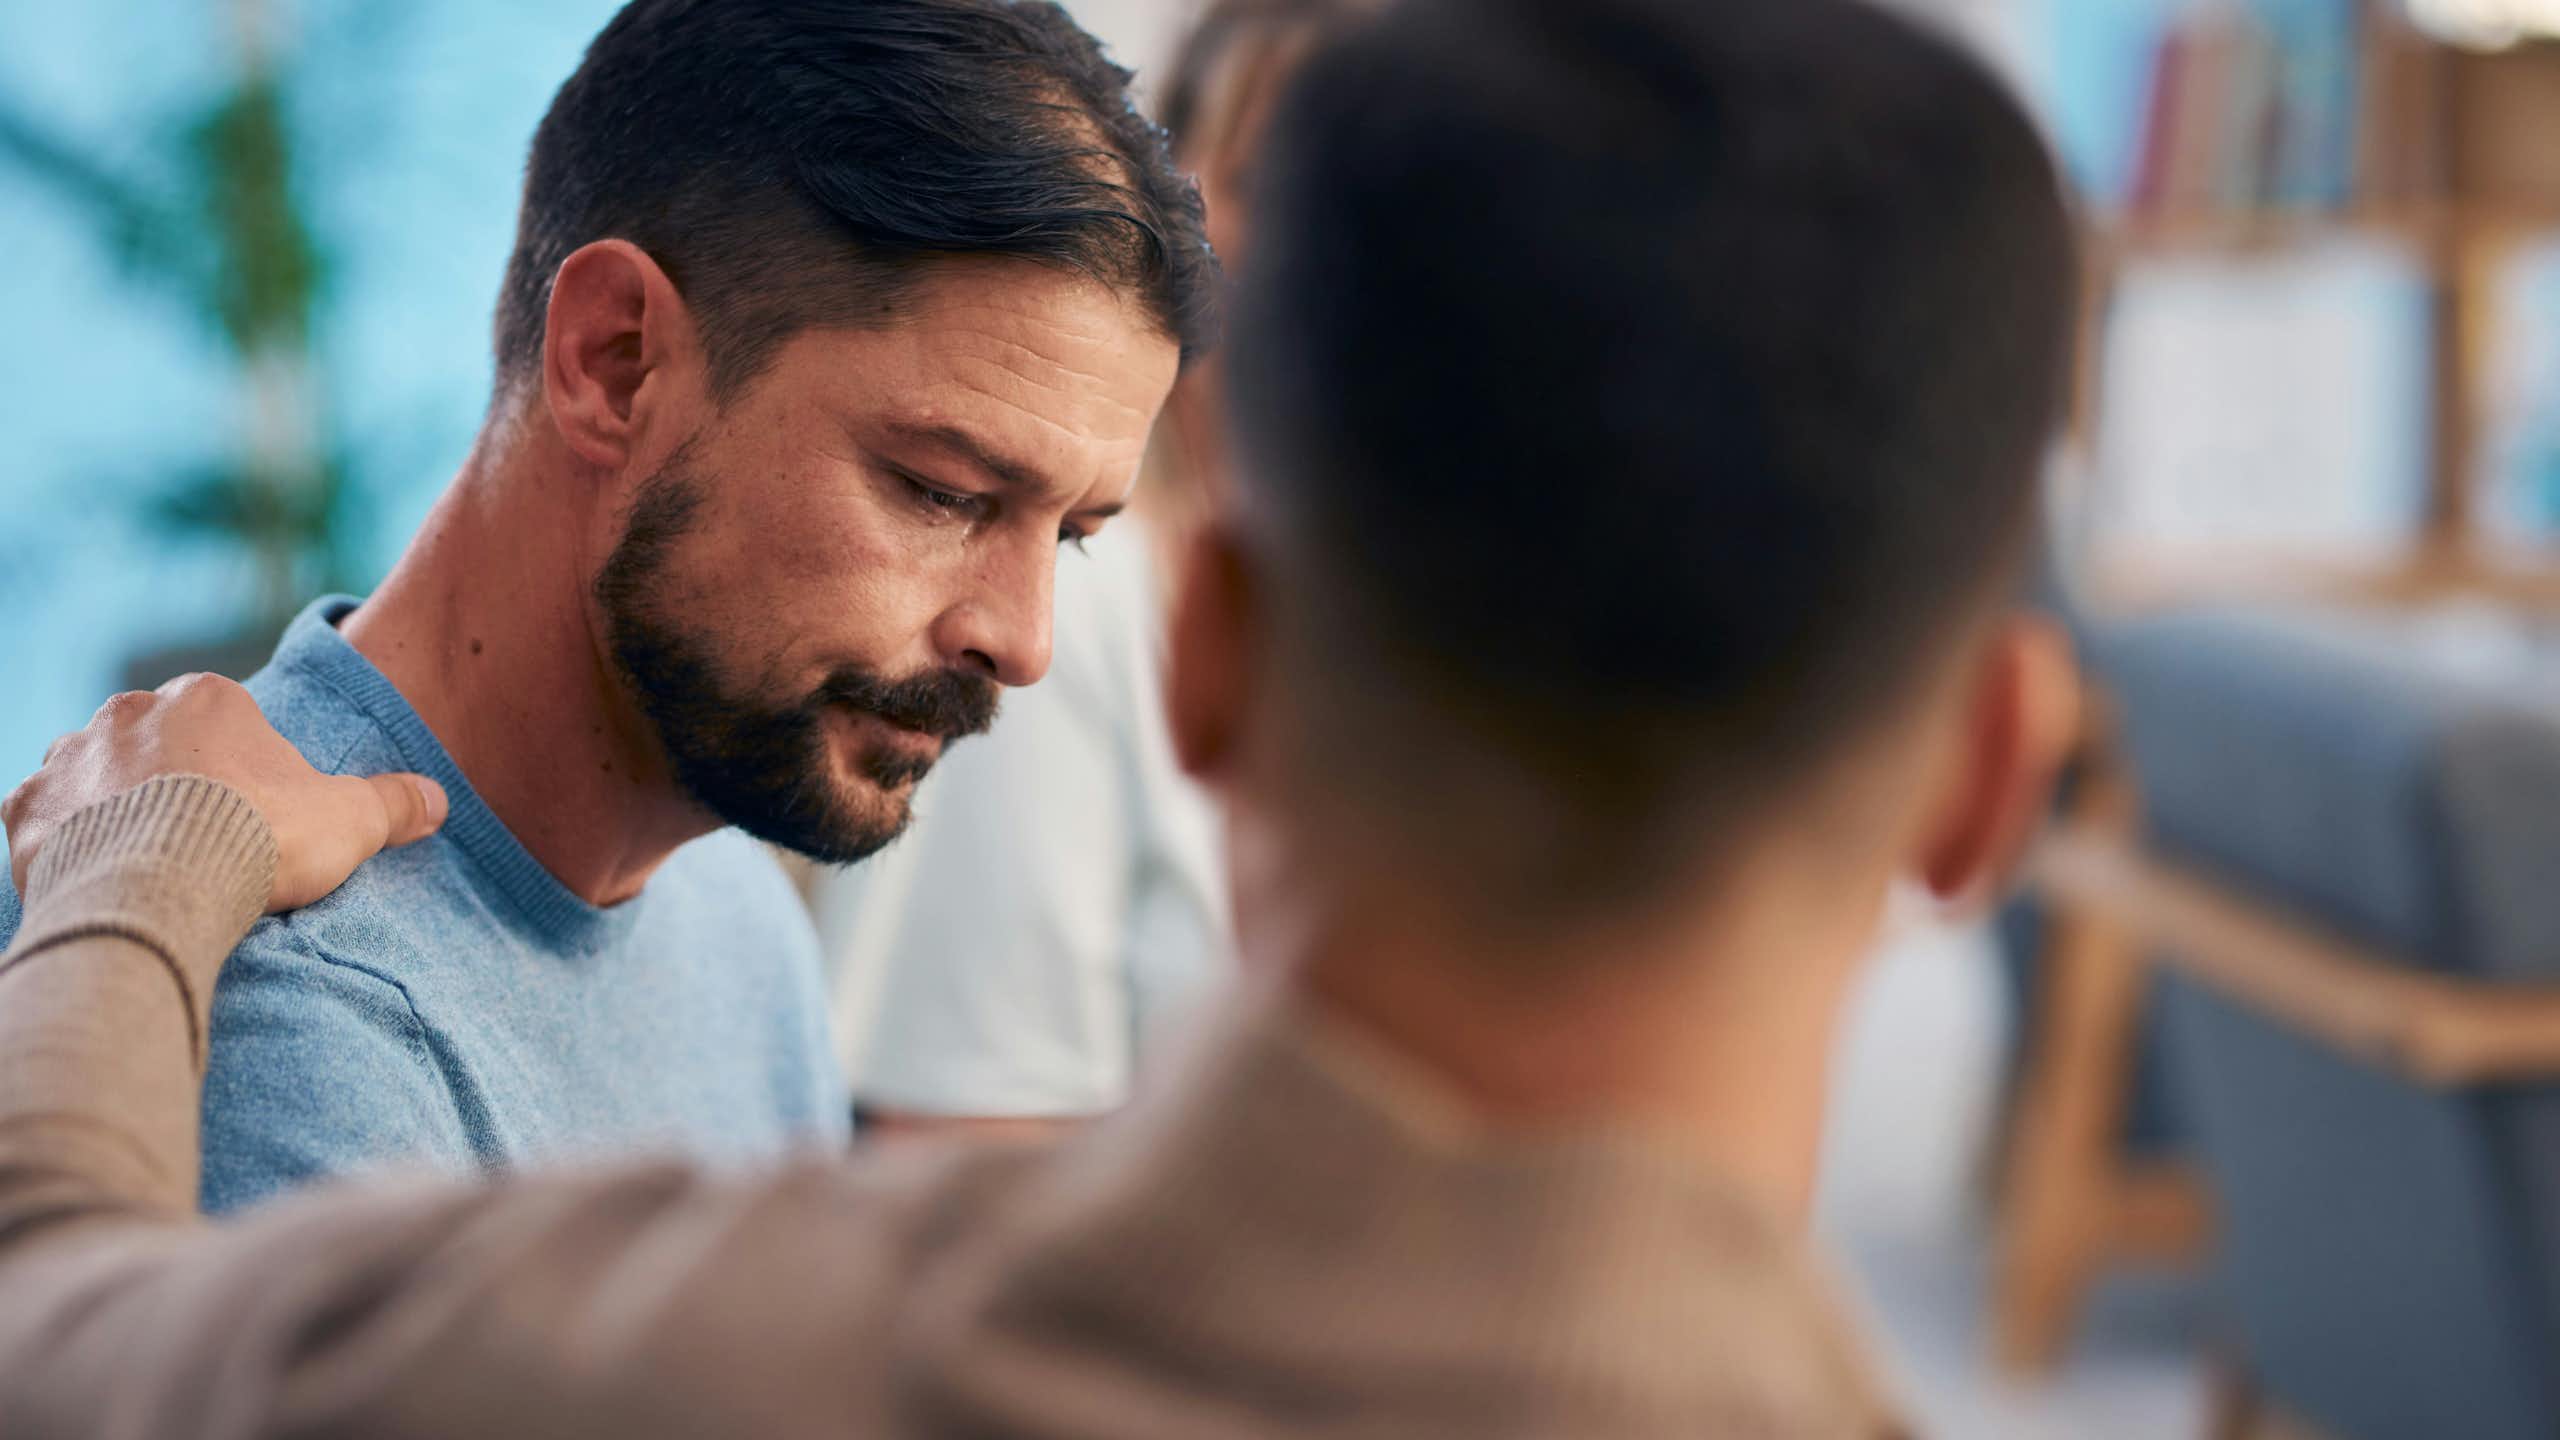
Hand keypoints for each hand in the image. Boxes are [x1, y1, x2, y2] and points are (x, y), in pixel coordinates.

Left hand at [4, 674, 447, 911]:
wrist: (159, 886)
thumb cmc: (259, 840)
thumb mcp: (349, 821)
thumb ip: (393, 803)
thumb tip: (439, 800)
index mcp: (208, 698)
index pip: (228, 724)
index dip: (247, 774)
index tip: (258, 820)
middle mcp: (131, 711)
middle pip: (158, 742)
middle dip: (175, 782)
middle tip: (205, 841)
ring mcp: (71, 755)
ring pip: (95, 773)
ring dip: (115, 805)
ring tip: (148, 862)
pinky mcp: (26, 806)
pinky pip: (41, 814)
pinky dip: (61, 837)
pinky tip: (90, 872)